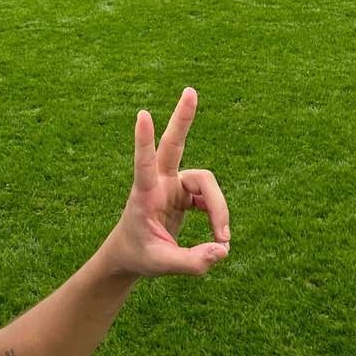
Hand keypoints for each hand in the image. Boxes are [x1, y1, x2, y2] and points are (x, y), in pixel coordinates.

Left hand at [105, 87, 229, 277]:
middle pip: (173, 144)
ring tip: (223, 240)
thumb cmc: (139, 254)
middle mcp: (159, 182)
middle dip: (183, 118)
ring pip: (206, 182)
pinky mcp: (184, 192)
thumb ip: (191, 262)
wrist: (131, 253)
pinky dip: (219, 215)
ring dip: (219, 209)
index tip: (142, 114)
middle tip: (190, 90)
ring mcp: (173, 184)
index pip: (143, 162)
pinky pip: (210, 198)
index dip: (144, 140)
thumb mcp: (161, 265)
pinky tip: (220, 236)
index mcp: (144, 194)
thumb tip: (221, 250)